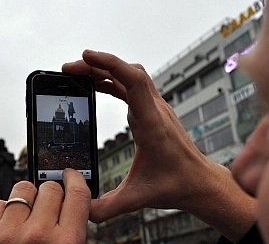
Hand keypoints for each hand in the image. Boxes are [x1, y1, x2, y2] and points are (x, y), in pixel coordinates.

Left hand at [0, 169, 90, 243]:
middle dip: (50, 196)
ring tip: (24, 220)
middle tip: (46, 210)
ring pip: (23, 189)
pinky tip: (6, 228)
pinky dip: (3, 212)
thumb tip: (72, 199)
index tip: (71, 175)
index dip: (75, 179)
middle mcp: (38, 236)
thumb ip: (71, 230)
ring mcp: (8, 234)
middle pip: (50, 188)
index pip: (77, 194)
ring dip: (25, 201)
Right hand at [63, 51, 255, 241]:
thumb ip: (108, 206)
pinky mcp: (154, 111)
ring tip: (78, 74)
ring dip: (105, 70)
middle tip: (69, 69)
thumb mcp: (138, 198)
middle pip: (127, 71)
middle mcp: (155, 110)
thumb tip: (83, 210)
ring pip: (130, 75)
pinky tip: (98, 86)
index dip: (109, 64)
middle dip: (97, 65)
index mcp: (152, 123)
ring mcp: (156, 108)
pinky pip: (132, 86)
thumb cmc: (175, 185)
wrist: (199, 182)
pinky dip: (113, 80)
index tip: (86, 57)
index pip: (134, 81)